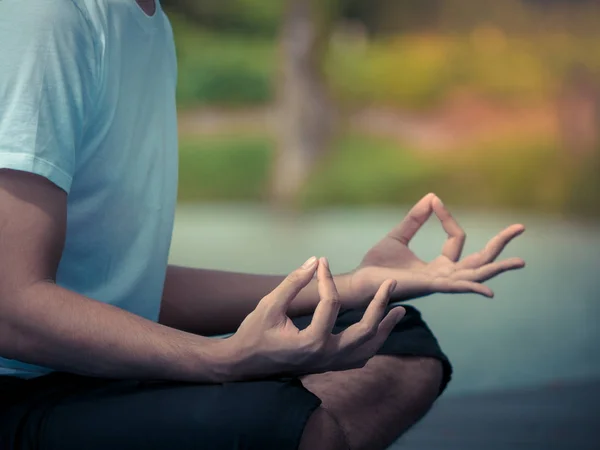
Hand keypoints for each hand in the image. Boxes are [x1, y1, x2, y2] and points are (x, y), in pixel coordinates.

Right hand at [222, 257, 405, 380]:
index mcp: (311, 342)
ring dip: (385, 327)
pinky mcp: (328, 366)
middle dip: (380, 305)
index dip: (326, 279)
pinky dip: (373, 343)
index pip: (331, 304)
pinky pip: (359, 357)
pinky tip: (379, 332)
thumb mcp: (269, 305)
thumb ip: (293, 283)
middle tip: (391, 284)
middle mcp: (326, 356)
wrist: (243, 365)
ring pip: (369, 348)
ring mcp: (329, 364)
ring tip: (400, 309)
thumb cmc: (253, 333)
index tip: (322, 261)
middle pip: (366, 330)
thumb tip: (314, 260)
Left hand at [350, 193, 525, 302]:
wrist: (360, 281)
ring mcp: (439, 284)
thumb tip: (432, 197)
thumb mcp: (398, 236)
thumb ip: (415, 219)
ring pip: (475, 275)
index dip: (448, 218)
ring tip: (520, 261)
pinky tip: (488, 290)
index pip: (457, 239)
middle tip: (521, 227)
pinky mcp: (428, 288)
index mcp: (438, 266)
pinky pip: (454, 287)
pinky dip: (471, 287)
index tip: (434, 202)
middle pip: (480, 260)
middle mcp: (444, 277)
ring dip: (497, 268)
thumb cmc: (376, 264)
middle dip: (500, 244)